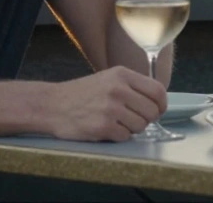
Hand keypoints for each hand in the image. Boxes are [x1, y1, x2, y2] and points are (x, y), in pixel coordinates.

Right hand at [37, 66, 167, 141]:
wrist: (52, 104)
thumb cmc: (81, 94)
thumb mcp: (108, 79)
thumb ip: (132, 86)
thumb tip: (157, 102)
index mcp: (122, 74)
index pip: (158, 90)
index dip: (161, 104)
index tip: (157, 111)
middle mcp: (118, 89)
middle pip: (152, 111)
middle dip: (146, 119)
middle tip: (133, 119)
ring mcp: (111, 108)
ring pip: (141, 126)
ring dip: (131, 129)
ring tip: (115, 122)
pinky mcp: (102, 126)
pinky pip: (126, 137)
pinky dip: (118, 136)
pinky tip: (106, 129)